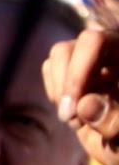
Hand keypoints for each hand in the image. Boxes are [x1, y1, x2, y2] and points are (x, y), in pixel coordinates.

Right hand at [45, 26, 118, 164]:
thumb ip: (116, 122)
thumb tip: (85, 105)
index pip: (97, 42)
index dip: (79, 69)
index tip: (74, 108)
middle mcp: (111, 54)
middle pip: (71, 47)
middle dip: (65, 83)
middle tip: (69, 119)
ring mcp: (93, 62)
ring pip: (59, 55)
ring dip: (59, 89)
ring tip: (73, 120)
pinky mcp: (75, 72)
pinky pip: (51, 68)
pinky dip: (55, 92)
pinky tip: (72, 114)